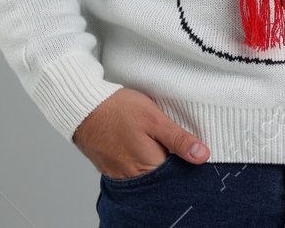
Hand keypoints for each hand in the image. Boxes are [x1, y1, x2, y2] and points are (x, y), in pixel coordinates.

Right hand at [72, 88, 210, 179]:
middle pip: (161, 177)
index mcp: (149, 167)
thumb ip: (179, 139)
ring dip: (153, 161)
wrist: (82, 106)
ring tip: (153, 141)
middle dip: (169, 162)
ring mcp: (119, 174)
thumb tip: (202, 156)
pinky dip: (137, 161)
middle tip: (167, 140)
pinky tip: (139, 145)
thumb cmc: (118, 109)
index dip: (185, 163)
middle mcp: (133, 177)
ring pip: (146, 174)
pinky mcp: (110, 169)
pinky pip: (130, 171)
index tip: (188, 149)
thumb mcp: (154, 118)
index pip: (177, 175)